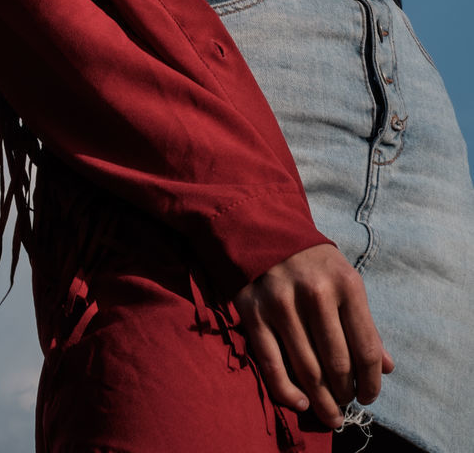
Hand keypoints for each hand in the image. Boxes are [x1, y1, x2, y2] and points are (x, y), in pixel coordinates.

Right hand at [233, 244, 393, 428]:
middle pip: (338, 364)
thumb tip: (387, 368)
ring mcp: (281, 303)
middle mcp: (315, 293)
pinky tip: (301, 403)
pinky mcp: (253, 312)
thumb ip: (365, 324)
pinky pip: (272, 364)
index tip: (369, 396)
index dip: (371, 383)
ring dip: (321, 401)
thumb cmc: (313, 261)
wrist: (263, 228)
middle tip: (345, 404)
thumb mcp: (346, 281)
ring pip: (307, 369)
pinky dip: (287, 392)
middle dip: (345, 394)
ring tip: (328, 413)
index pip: (367, 349)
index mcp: (345, 284)